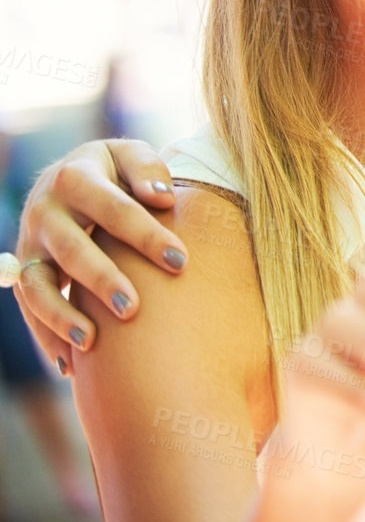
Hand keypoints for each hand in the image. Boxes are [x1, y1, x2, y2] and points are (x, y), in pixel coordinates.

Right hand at [13, 139, 184, 363]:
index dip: (147, 235)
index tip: (181, 261)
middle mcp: (44, 211)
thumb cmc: (116, 170)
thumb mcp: (129, 154)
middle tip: (133, 309)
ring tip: (91, 342)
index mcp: (75, 177)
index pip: (115, 209)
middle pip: (73, 250)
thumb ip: (147, 169)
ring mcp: (29, 244)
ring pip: (37, 285)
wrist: (69, 176)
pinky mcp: (26, 271)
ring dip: (61, 316)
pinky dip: (46, 337)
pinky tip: (69, 367)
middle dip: (102, 281)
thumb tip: (164, 197)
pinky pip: (29, 308)